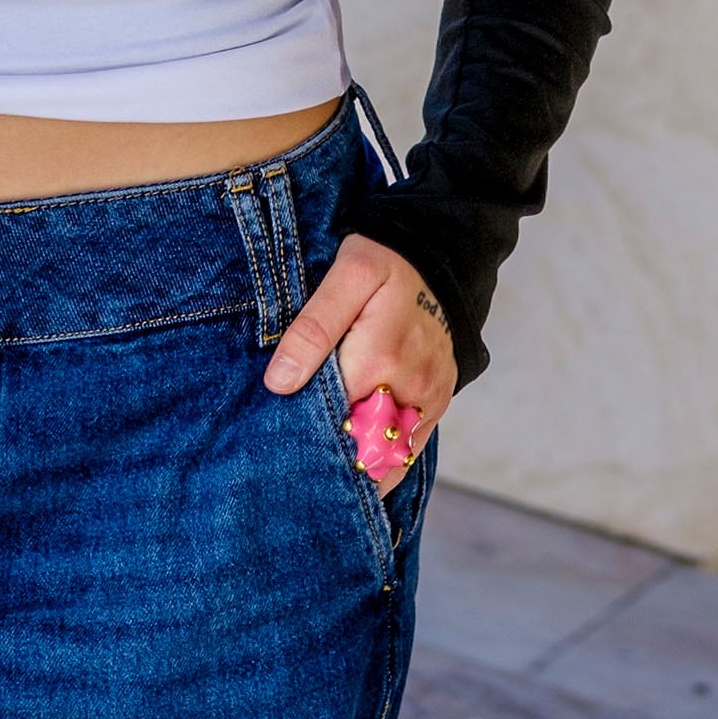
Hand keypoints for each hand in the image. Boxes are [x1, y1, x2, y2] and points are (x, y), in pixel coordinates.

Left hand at [264, 234, 456, 494]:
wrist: (438, 254)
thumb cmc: (385, 262)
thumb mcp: (346, 277)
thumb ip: (313, 330)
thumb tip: (279, 383)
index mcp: (379, 358)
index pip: (328, 419)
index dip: (299, 429)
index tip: (278, 435)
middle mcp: (411, 385)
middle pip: (356, 442)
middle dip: (325, 450)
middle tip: (293, 454)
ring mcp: (429, 397)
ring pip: (384, 454)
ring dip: (354, 460)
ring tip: (322, 461)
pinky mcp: (439, 401)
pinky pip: (409, 449)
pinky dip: (383, 463)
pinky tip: (358, 464)